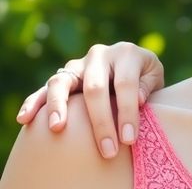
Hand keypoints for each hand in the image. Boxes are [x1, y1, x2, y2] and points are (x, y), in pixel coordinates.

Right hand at [15, 42, 164, 157]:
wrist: (132, 63)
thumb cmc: (145, 74)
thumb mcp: (155, 75)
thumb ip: (148, 85)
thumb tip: (139, 100)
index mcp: (127, 54)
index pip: (125, 84)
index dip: (128, 111)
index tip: (129, 139)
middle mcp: (99, 55)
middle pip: (95, 88)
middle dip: (101, 120)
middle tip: (107, 149)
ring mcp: (78, 65)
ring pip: (62, 83)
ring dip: (58, 106)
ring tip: (57, 128)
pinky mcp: (63, 76)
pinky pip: (45, 89)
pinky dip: (33, 102)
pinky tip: (25, 119)